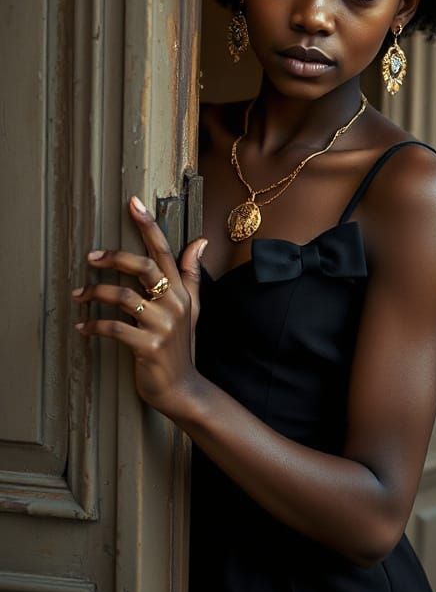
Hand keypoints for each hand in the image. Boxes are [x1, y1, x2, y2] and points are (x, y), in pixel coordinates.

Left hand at [71, 195, 207, 415]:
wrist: (182, 388)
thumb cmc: (181, 345)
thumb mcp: (192, 307)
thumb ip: (191, 273)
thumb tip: (200, 241)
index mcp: (181, 291)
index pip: (165, 251)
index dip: (149, 226)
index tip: (133, 202)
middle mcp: (174, 304)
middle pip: (145, 268)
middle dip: (115, 258)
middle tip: (90, 256)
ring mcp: (162, 326)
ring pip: (124, 297)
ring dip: (96, 293)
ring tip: (79, 295)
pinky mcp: (148, 346)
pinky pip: (115, 328)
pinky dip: (94, 325)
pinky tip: (83, 325)